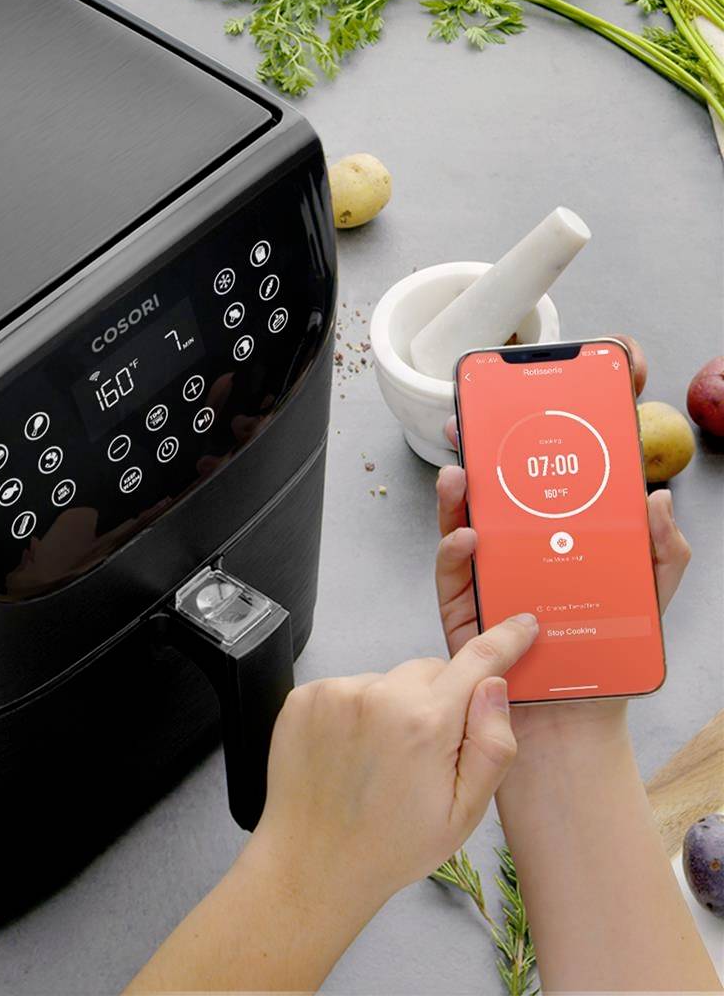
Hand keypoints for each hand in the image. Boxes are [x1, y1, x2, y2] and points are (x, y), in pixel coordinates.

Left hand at [246, 615, 538, 911]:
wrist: (313, 863)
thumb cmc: (391, 845)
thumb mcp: (465, 812)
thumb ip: (491, 745)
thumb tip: (494, 687)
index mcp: (424, 722)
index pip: (475, 662)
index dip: (503, 640)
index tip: (520, 624)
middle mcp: (377, 695)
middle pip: (428, 672)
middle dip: (437, 699)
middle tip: (426, 753)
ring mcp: (334, 693)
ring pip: (386, 681)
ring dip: (391, 707)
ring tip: (378, 762)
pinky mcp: (304, 696)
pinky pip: (347, 689)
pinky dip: (354, 711)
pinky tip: (350, 753)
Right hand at [434, 416, 689, 748]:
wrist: (576, 715)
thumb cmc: (608, 652)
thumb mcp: (650, 593)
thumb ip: (664, 550)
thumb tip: (658, 499)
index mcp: (556, 532)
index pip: (543, 478)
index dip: (536, 439)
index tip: (535, 401)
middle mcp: (515, 544)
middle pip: (492, 488)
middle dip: (479, 451)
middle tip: (475, 421)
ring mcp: (485, 571)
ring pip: (462, 521)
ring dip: (456, 493)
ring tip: (461, 472)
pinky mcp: (462, 604)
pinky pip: (451, 572)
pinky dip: (453, 549)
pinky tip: (466, 535)